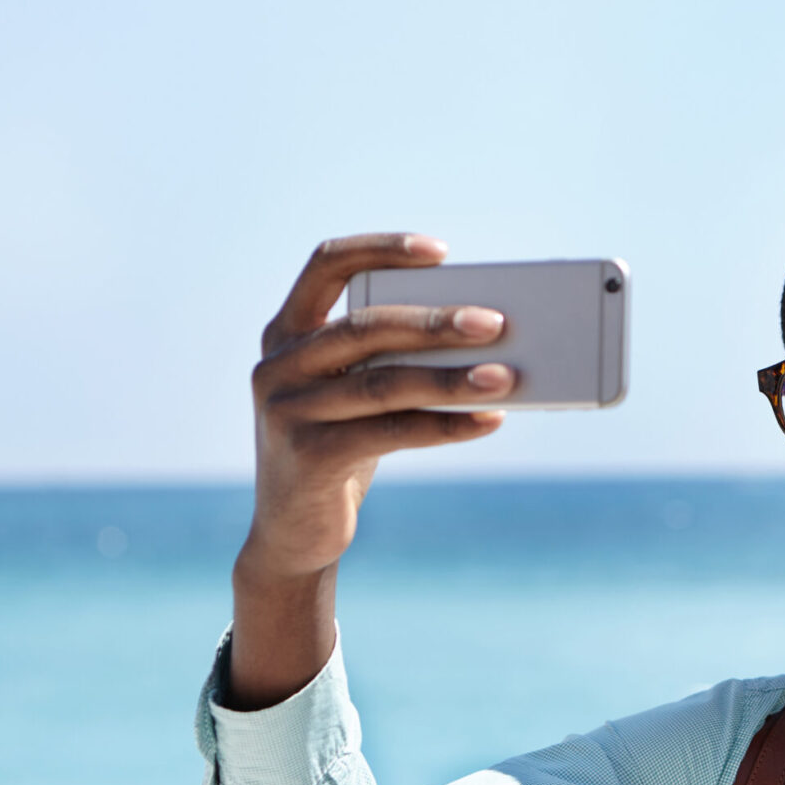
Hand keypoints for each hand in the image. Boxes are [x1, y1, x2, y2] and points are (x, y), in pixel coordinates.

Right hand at [243, 233, 513, 579]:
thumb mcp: (351, 395)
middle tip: (496, 323)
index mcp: (286, 333)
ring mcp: (288, 410)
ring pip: (383, 383)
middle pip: (365, 327)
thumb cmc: (340, 448)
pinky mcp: (310, 457)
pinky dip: (446, 426)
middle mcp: (278, 365)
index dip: (381, 250)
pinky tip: (489, 421)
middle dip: (435, 322)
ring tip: (506, 377)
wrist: (293, 534)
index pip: (326, 266)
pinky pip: (392, 433)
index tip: (439, 252)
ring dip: (451, 378)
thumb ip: (386, 361)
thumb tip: (484, 340)